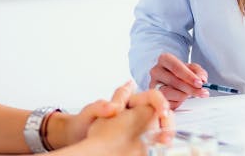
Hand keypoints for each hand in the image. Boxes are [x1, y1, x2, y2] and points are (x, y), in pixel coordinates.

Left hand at [53, 81, 170, 147]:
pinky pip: (152, 141)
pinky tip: (157, 148)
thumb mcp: (88, 113)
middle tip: (166, 135)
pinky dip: (157, 144)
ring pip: (160, 127)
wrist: (76, 139)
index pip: (152, 96)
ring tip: (164, 142)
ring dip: (165, 133)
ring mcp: (138, 127)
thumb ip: (100, 107)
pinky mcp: (137, 141)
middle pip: (161, 113)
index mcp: (128, 101)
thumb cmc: (82, 124)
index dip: (160, 102)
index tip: (162, 112)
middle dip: (167, 122)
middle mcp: (136, 112)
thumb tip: (113, 107)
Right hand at [148, 52, 208, 108]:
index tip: (199, 83)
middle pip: (173, 81)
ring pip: (169, 92)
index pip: (176, 67)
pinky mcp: (154, 97)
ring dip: (184, 95)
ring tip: (190, 95)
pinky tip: (181, 98)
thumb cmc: (181, 74)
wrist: (172, 81)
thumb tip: (202, 79)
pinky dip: (177, 101)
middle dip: (191, 88)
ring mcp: (153, 84)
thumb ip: (199, 72)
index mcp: (165, 59)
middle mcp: (156, 71)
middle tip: (202, 92)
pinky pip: (167, 102)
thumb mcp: (193, 69)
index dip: (188, 76)